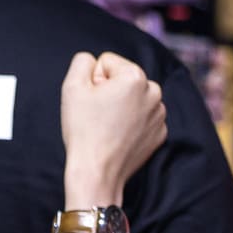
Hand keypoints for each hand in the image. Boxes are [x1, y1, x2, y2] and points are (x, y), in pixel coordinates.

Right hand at [60, 51, 166, 200]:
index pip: (107, 62)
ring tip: (108, 125)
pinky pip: (142, 117)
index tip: (92, 99)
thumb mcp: (72, 86)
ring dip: (121, 106)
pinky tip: (118, 135)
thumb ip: (82, 62)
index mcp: (135, 77)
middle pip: (123, 79)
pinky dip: (131, 123)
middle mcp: (154, 92)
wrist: (97, 171)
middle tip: (98, 113)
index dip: (94, 80)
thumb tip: (93, 61)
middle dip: (110, 91)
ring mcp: (160, 115)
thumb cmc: (84, 129)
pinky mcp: (160, 133)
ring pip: (133, 98)